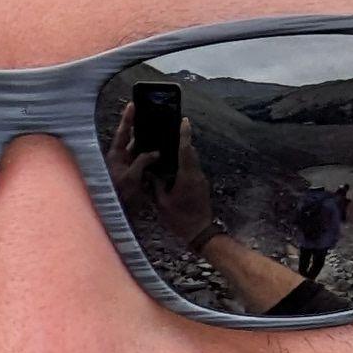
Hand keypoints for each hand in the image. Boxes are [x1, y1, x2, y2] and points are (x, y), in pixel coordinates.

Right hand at [108, 104, 217, 246]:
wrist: (200, 232)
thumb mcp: (162, 202)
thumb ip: (157, 185)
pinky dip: (185, 163)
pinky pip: (192, 169)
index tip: (184, 120)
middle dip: (182, 141)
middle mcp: (196, 174)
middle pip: (190, 152)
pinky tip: (174, 166)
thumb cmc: (180, 218)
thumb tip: (151, 172)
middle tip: (170, 132)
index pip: (185, 150)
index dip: (184, 134)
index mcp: (186, 176)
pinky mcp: (201, 185)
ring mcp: (201, 180)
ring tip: (169, 148)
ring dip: (183, 153)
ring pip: (192, 160)